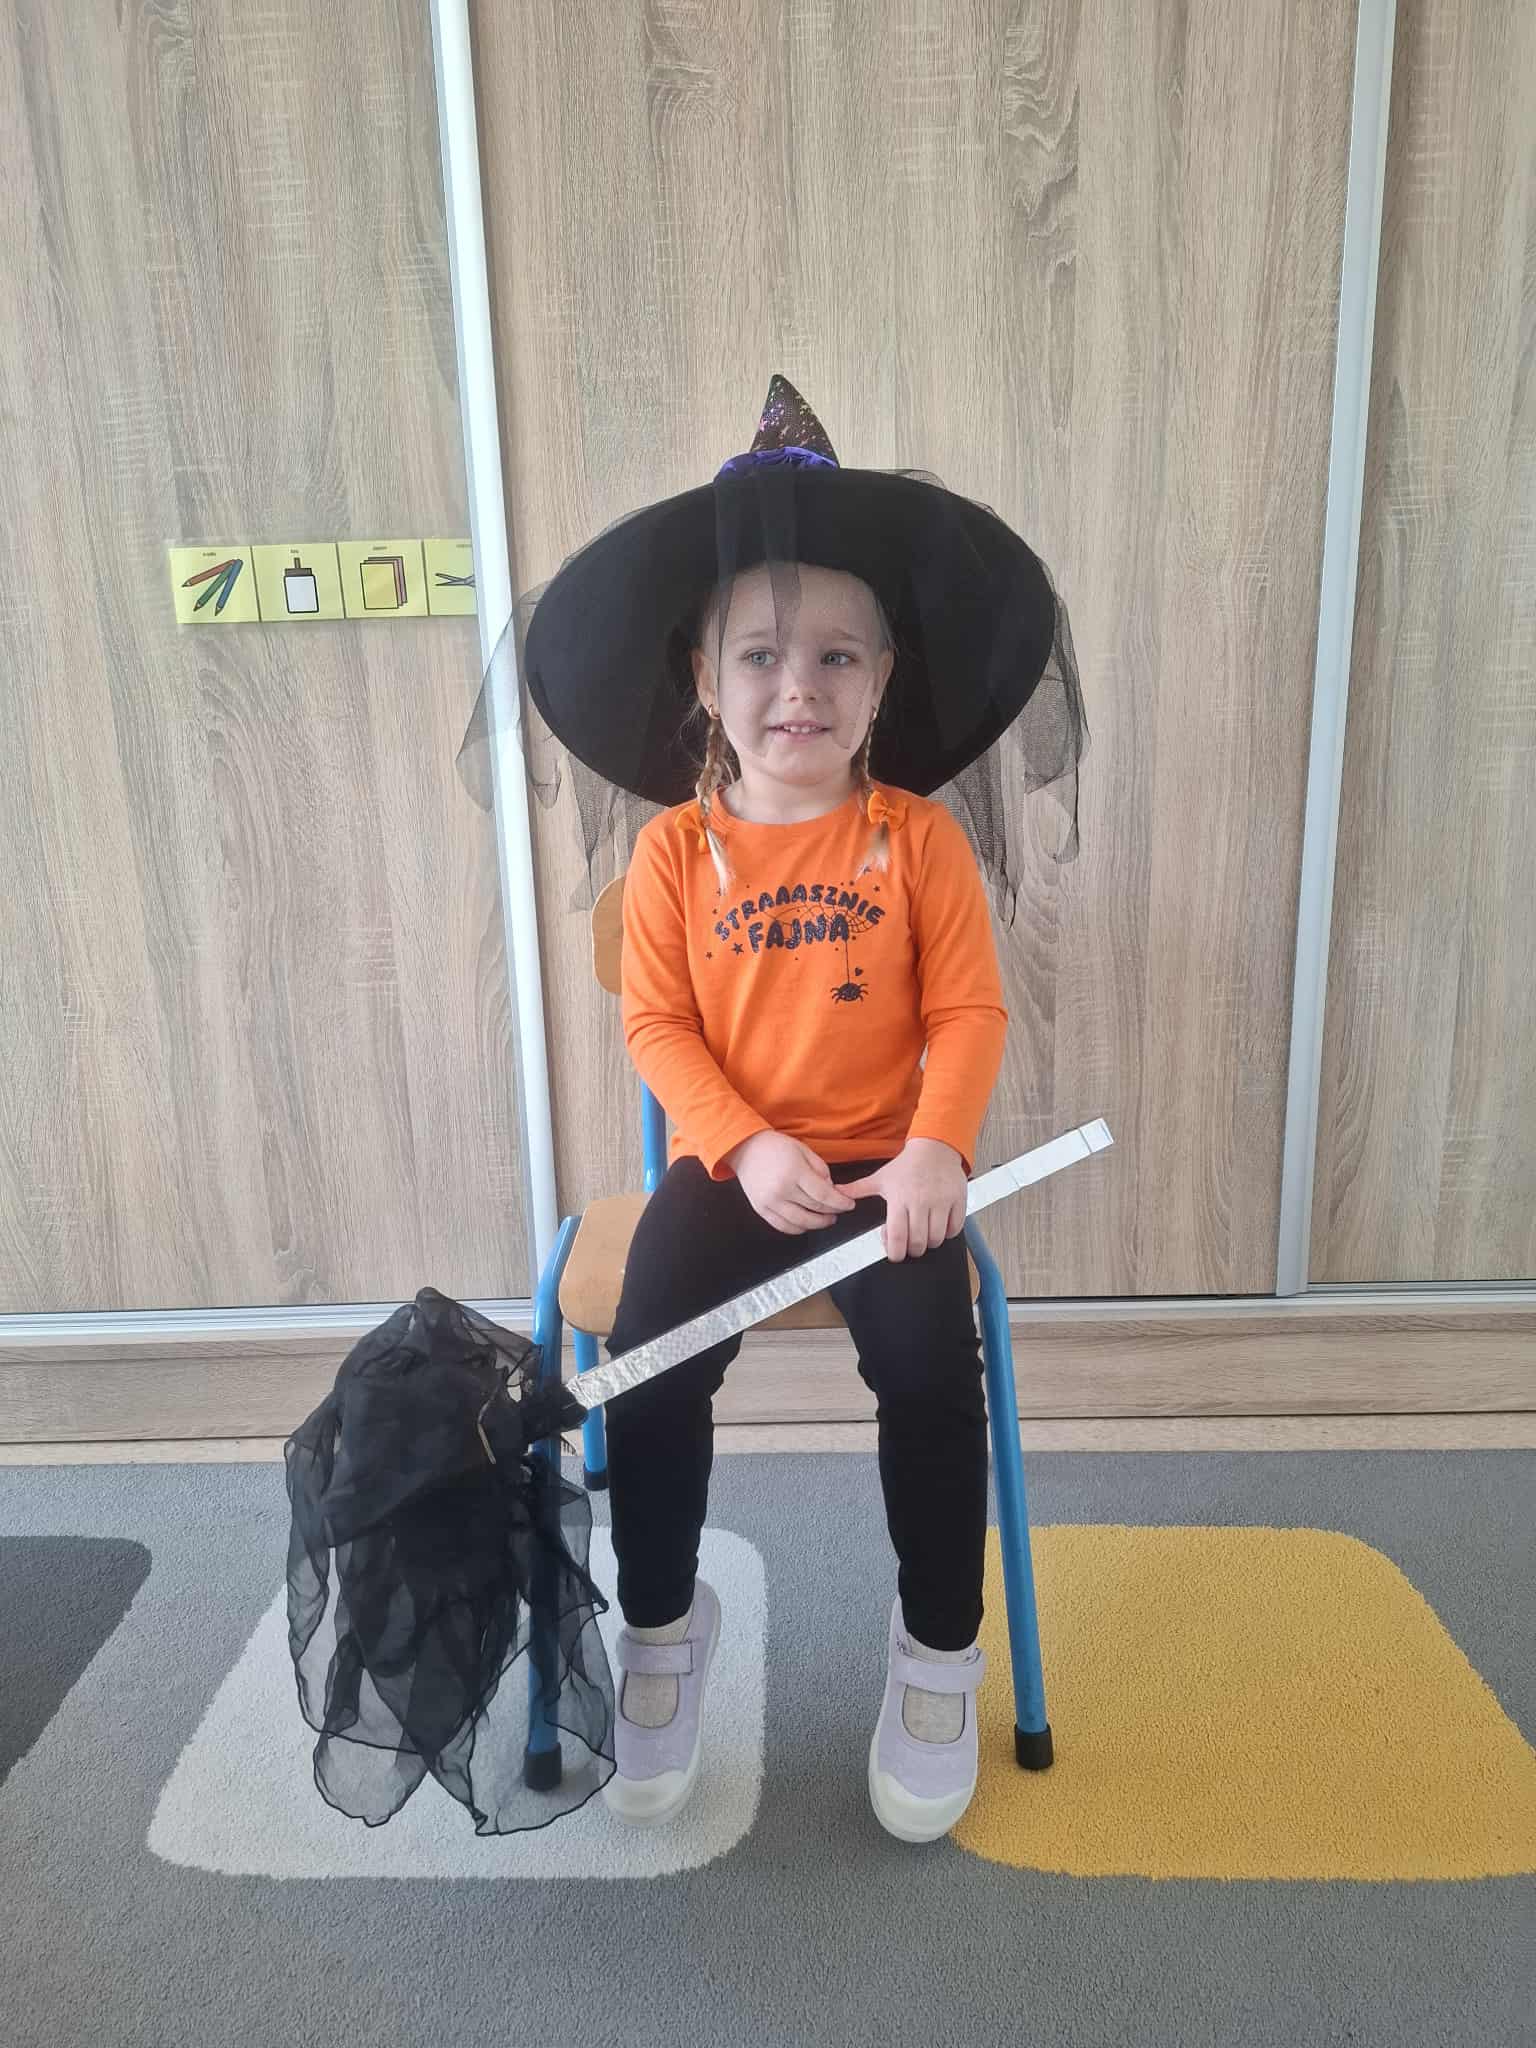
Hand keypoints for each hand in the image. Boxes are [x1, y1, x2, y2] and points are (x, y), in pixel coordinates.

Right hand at [722, 1131, 857, 1234]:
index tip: (849, 1205)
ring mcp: (770, 1202)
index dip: (840, 1203)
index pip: (823, 1195)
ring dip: (817, 1224)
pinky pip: (783, 1227)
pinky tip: (806, 1224)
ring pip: (801, 1222)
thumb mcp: (804, 1150)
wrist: (746, 1149)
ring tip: (826, 1219)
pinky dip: (798, 1229)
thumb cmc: (774, 1147)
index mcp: (794, 1172)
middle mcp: (781, 1189)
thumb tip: (831, 1189)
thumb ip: (821, 1169)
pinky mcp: (761, 1210)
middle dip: (832, 1212)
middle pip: (814, 1209)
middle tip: (839, 1211)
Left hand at [841, 1138, 966, 1261]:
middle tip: (910, 1244)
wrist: (934, 1147)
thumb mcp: (880, 1177)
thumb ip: (857, 1189)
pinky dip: (948, 1233)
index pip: (897, 1236)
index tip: (895, 1254)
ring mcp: (941, 1202)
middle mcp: (921, 1202)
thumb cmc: (907, 1165)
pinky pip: (955, 1228)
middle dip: (912, 1250)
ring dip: (930, 1243)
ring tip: (924, 1235)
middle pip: (918, 1242)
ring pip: (937, 1239)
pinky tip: (940, 1226)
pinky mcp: (958, 1200)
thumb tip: (836, 1194)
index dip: (895, 1253)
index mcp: (899, 1199)